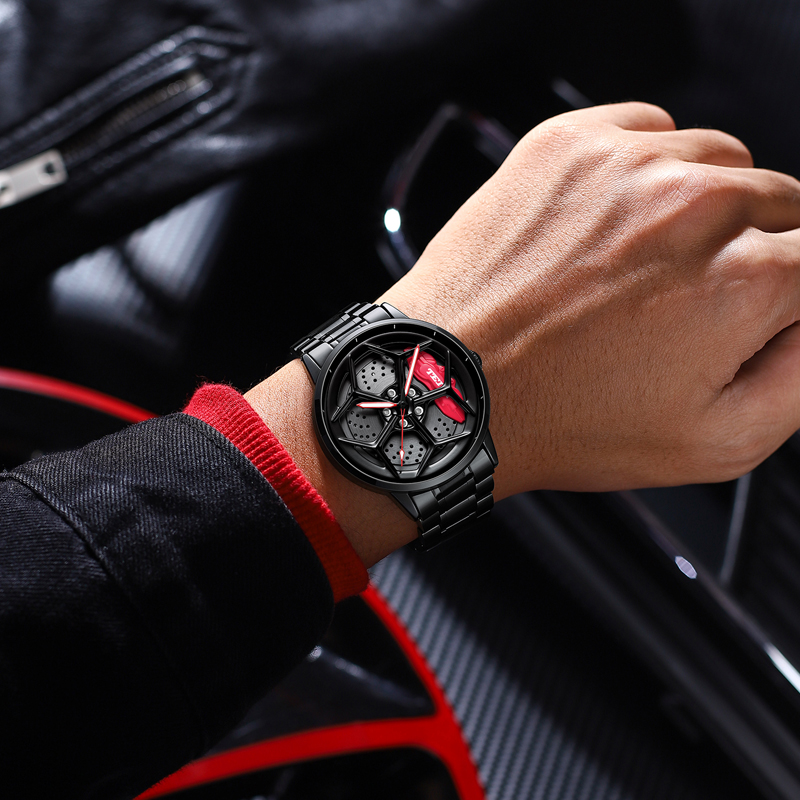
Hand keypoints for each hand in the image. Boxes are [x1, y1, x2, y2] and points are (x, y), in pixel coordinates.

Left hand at [248, 101, 799, 565]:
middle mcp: (693, 207)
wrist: (448, 386)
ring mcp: (626, 166)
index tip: (759, 304)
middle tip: (689, 299)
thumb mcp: (714, 442)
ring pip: (717, 162)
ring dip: (700, 207)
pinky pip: (649, 129)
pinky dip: (645, 169)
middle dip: (750, 250)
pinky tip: (608, 226)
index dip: (790, 289)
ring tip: (639, 267)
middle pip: (777, 204)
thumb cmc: (561, 418)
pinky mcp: (568, 144)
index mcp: (743, 280)